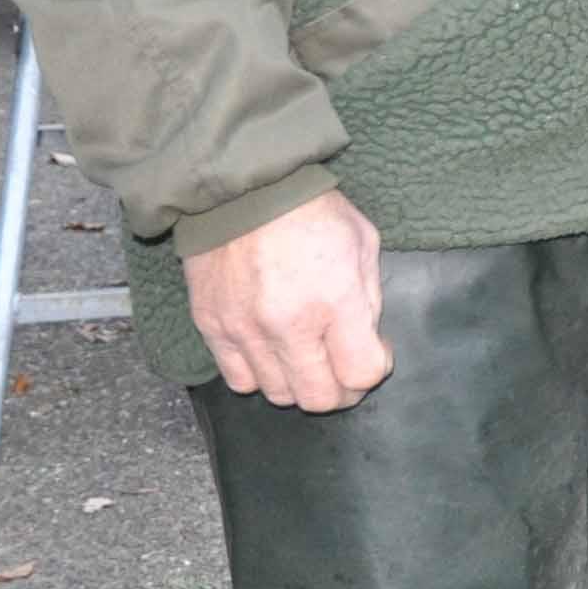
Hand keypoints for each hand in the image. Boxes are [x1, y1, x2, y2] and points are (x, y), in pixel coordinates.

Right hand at [183, 189, 392, 411]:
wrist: (242, 189)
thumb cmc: (311, 211)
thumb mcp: (363, 243)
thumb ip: (368, 299)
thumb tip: (367, 341)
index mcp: (334, 300)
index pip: (361, 374)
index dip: (374, 370)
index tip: (374, 353)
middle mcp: (287, 325)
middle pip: (319, 399)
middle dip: (341, 391)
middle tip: (343, 368)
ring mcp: (245, 331)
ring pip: (278, 395)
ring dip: (300, 384)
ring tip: (307, 358)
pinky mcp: (213, 328)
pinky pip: (238, 380)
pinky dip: (260, 375)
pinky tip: (272, 353)